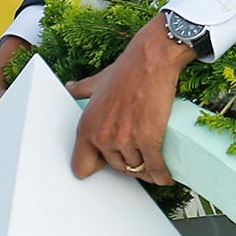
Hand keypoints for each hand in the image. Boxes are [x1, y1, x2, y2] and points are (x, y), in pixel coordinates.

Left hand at [66, 14, 195, 184]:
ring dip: (147, 172)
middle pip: (116, 168)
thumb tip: (70, 87)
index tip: (110, 164)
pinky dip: (162, 175)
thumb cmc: (127, 69)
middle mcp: (102, 136)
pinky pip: (155, 167)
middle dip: (129, 165)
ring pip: (136, 169)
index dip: (98, 166)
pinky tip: (165, 176)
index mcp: (87, 126)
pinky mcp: (148, 139)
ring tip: (155, 166)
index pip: (82, 167)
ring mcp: (125, 139)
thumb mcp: (97, 81)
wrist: (151, 59)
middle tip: (140, 158)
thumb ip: (82, 88)